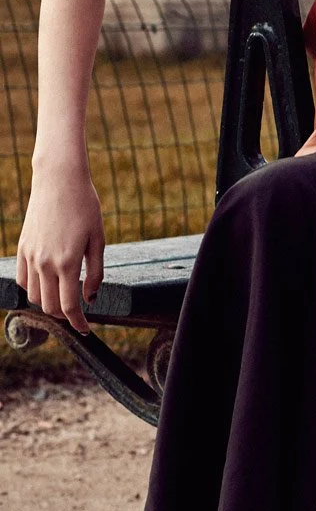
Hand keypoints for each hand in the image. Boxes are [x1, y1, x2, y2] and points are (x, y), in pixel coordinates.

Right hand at [15, 166, 105, 334]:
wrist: (59, 181)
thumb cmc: (85, 207)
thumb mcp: (98, 240)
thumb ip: (95, 272)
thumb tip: (90, 299)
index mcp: (67, 262)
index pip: (69, 306)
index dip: (78, 323)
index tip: (86, 330)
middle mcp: (45, 262)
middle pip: (50, 306)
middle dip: (65, 316)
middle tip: (79, 315)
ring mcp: (30, 255)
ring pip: (35, 296)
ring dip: (49, 303)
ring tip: (64, 298)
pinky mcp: (22, 248)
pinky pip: (23, 279)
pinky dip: (34, 289)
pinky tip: (48, 284)